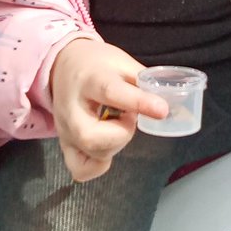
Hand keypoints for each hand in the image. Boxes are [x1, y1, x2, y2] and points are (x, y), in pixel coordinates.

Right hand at [49, 38, 167, 181]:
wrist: (63, 65)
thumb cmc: (97, 64)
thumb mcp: (122, 62)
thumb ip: (144, 83)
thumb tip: (168, 105)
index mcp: (90, 79)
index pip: (111, 92)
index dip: (139, 103)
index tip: (162, 110)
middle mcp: (72, 108)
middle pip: (91, 136)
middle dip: (121, 133)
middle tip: (129, 118)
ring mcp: (64, 129)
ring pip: (91, 154)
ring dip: (115, 144)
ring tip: (117, 124)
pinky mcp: (64, 144)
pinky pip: (81, 169)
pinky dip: (99, 165)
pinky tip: (107, 145)